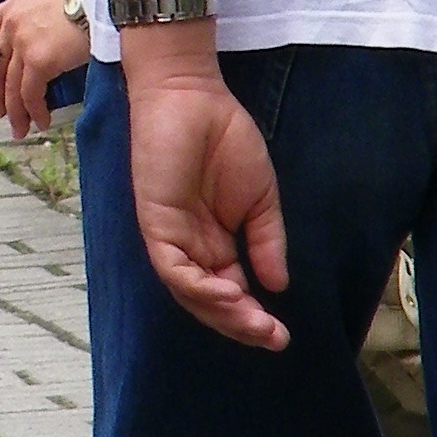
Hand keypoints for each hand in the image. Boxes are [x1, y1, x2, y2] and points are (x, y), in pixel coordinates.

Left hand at [0, 0, 90, 139]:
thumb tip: (52, 37)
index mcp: (15, 5)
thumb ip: (44, 16)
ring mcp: (22, 44)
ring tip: (20, 128)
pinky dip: (35, 112)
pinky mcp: (38, 62)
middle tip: (0, 110)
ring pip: (9, 87)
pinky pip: (30, 95)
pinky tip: (41, 121)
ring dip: (14, 112)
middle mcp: (12, 24)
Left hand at [123, 62, 287, 348]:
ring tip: (254, 322)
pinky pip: (173, 267)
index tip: (282, 335)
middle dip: (241, 324)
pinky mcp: (155, 223)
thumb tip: (279, 286)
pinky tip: (230, 295)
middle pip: (209, 302)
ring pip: (190, 292)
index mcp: (215, 243)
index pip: (230, 293)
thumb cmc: (224, 139)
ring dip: (222, 313)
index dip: (253, 317)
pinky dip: (199, 286)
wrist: (194, 97)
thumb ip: (267, 241)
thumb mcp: (260, 199)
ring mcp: (170, 237)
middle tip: (273, 339)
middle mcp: (190, 248)